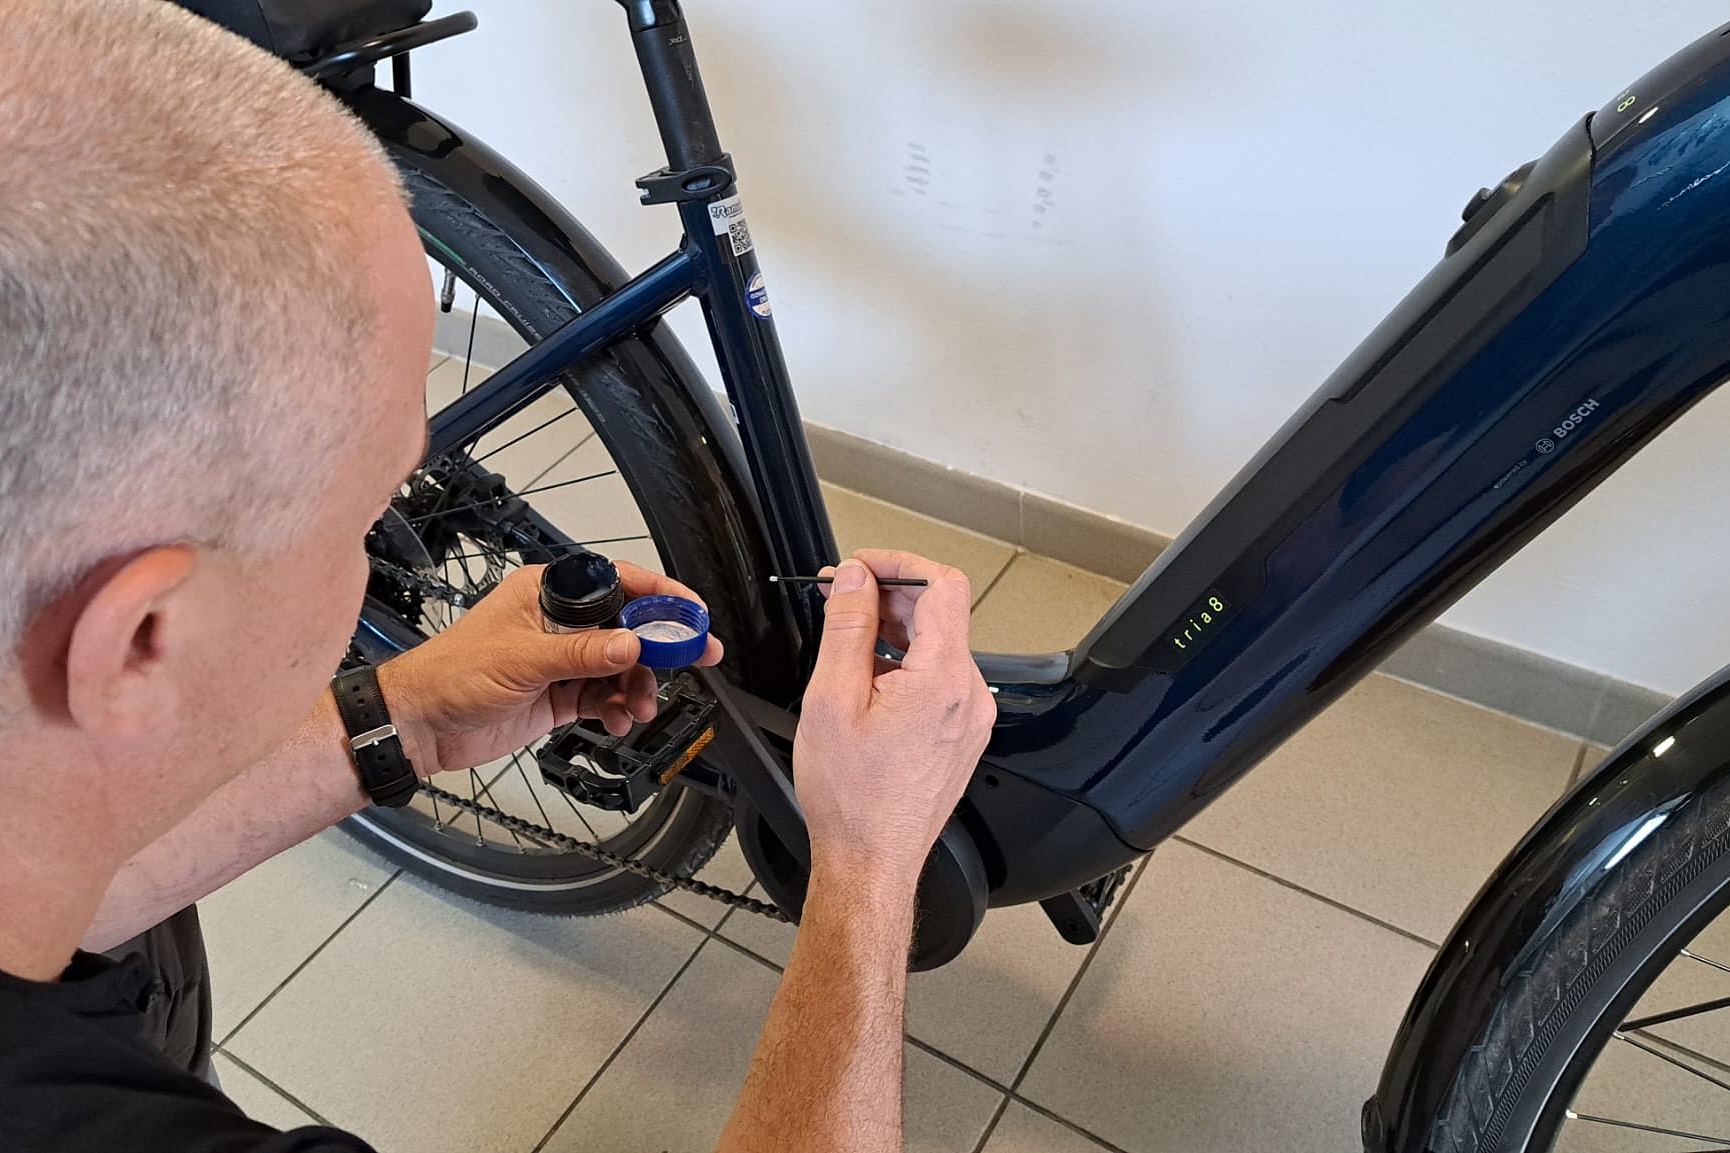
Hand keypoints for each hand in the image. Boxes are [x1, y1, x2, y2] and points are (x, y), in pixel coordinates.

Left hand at [374, 562, 722, 777]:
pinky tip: (618, 720)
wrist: (420, 726)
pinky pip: (605, 696)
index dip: (659, 595)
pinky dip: (617, 708)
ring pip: (621, 667)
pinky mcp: (559, 694)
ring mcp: (561, 660)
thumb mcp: (522, 659)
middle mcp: (558, 623)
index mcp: (545, 594)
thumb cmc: (449, 675)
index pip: (616, 582)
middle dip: (661, 646)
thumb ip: (582, 653)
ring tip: (638, 706)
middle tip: (697, 657)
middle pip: (627, 626)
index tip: (690, 612)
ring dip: (637, 686)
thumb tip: (631, 644)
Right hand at [791, 550, 996, 894]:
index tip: (863, 567)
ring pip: (938, 646)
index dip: (900, 564)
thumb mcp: (832, 700)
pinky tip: (866, 678)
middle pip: (940, 613)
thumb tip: (855, 581)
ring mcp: (970, 716)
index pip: (942, 585)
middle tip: (841, 595)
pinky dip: (904, 663)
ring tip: (846, 637)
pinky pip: (939, 678)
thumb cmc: (852, 799)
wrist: (871, 861)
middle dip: (889, 596)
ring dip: (894, 630)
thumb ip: (848, 628)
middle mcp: (968, 695)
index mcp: (942, 680)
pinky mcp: (962, 733)